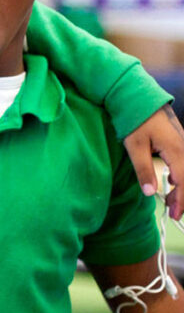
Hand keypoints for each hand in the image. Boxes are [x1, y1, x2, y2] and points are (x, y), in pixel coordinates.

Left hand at [123, 104, 183, 219]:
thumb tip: (150, 192)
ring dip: (183, 188)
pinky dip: (182, 177)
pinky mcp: (180, 142)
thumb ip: (143, 170)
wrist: (138, 97)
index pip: (183, 182)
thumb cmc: (135, 120)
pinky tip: (172, 182)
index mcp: (176, 150)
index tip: (174, 215)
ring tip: (170, 200)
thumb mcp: (134, 146)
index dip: (180, 200)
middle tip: (173, 212)